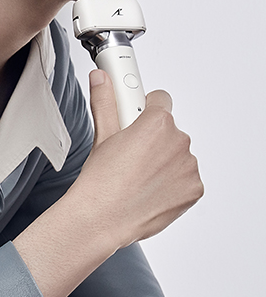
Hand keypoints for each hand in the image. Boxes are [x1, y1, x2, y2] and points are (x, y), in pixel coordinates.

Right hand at [73, 69, 203, 249]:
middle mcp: (179, 142)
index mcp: (157, 123)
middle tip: (128, 151)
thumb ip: (105, 101)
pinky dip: (171, 181)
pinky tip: (149, 188)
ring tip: (136, 174)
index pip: (160, 99)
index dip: (143, 107)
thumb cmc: (101, 180)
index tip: (134, 116)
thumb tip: (101, 78)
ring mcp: (189, 167)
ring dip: (162, 159)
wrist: (104, 218)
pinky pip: (185, 177)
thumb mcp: (101, 135)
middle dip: (151, 136)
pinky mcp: (195, 189)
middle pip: (168, 129)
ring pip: (176, 153)